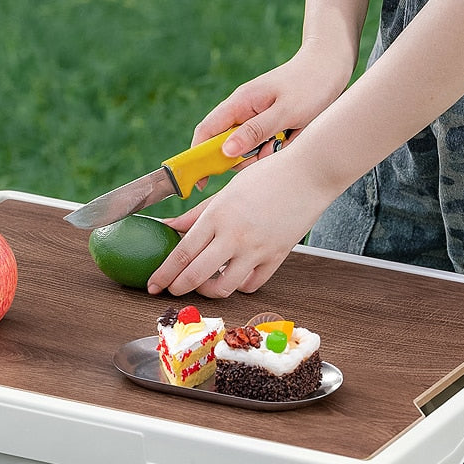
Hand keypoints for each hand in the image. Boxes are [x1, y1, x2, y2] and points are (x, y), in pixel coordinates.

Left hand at [147, 148, 326, 297]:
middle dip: (177, 287)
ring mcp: (256, 249)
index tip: (153, 284)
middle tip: (170, 290)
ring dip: (208, 290)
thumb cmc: (268, 176)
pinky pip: (252, 284)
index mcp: (217, 215)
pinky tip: (233, 276)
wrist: (310, 173)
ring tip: (203, 283)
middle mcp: (234, 235)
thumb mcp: (226, 191)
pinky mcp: (277, 257)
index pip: (181, 253)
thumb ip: (196, 214)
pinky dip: (239, 285)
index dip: (164, 273)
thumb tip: (169, 227)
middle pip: (195, 275)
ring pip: (223, 287)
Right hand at [196, 41, 352, 159]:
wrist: (332, 65)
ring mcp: (254, 116)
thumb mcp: (285, 112)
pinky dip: (274, 148)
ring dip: (262, 154)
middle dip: (243, 158)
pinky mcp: (268, 122)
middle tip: (268, 153)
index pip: (206, 132)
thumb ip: (254, 131)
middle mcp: (242, 110)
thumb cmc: (310, 84)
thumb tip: (226, 152)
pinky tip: (290, 137)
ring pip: (246, 149)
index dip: (198, 157)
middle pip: (225, 145)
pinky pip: (262, 145)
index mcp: (239, 103)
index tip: (200, 181)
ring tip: (286, 139)